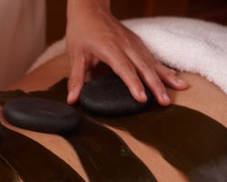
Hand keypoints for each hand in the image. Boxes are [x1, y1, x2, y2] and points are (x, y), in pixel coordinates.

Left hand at [64, 0, 188, 105]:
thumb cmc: (81, 32)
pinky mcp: (138, 43)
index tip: (142, 98)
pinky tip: (174, 77)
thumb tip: (71, 100)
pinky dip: (164, 68)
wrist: (90, 9)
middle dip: (156, 85)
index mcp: (109, 48)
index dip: (133, 84)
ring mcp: (134, 43)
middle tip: (165, 102)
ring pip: (152, 62)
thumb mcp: (75, 55)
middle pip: (144, 67)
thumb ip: (76, 78)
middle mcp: (126, 45)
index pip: (124, 69)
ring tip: (180, 88)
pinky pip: (153, 57)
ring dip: (166, 76)